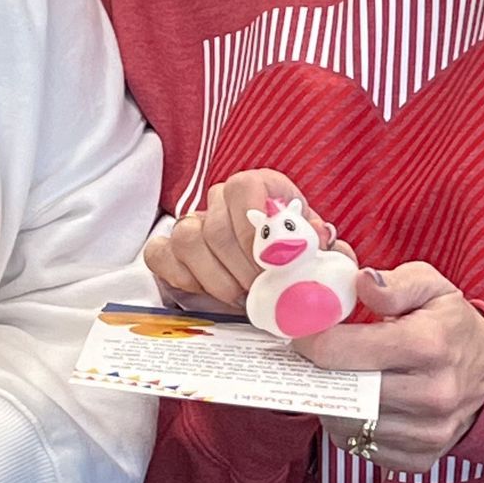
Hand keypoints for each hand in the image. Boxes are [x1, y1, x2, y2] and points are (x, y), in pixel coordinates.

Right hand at [145, 169, 337, 313]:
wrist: (268, 272)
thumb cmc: (294, 255)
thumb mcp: (316, 246)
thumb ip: (322, 242)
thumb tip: (320, 238)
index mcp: (258, 186)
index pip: (243, 188)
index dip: (254, 228)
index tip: (273, 263)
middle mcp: (220, 198)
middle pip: (216, 226)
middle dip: (241, 268)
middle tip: (261, 292)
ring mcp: (190, 221)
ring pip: (187, 240)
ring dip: (217, 278)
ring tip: (241, 297)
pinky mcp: (168, 247)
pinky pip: (161, 255)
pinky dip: (185, 278)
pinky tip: (210, 292)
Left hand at [300, 266, 483, 474]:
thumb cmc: (452, 327)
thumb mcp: (432, 287)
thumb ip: (395, 283)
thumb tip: (360, 282)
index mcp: (428, 345)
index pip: (344, 350)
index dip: (312, 340)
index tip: (301, 332)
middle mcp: (431, 394)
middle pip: (342, 391)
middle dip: (315, 373)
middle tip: (307, 358)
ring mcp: (428, 432)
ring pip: (346, 424)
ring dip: (330, 402)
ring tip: (336, 378)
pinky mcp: (420, 458)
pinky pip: (361, 447)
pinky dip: (349, 427)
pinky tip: (357, 405)